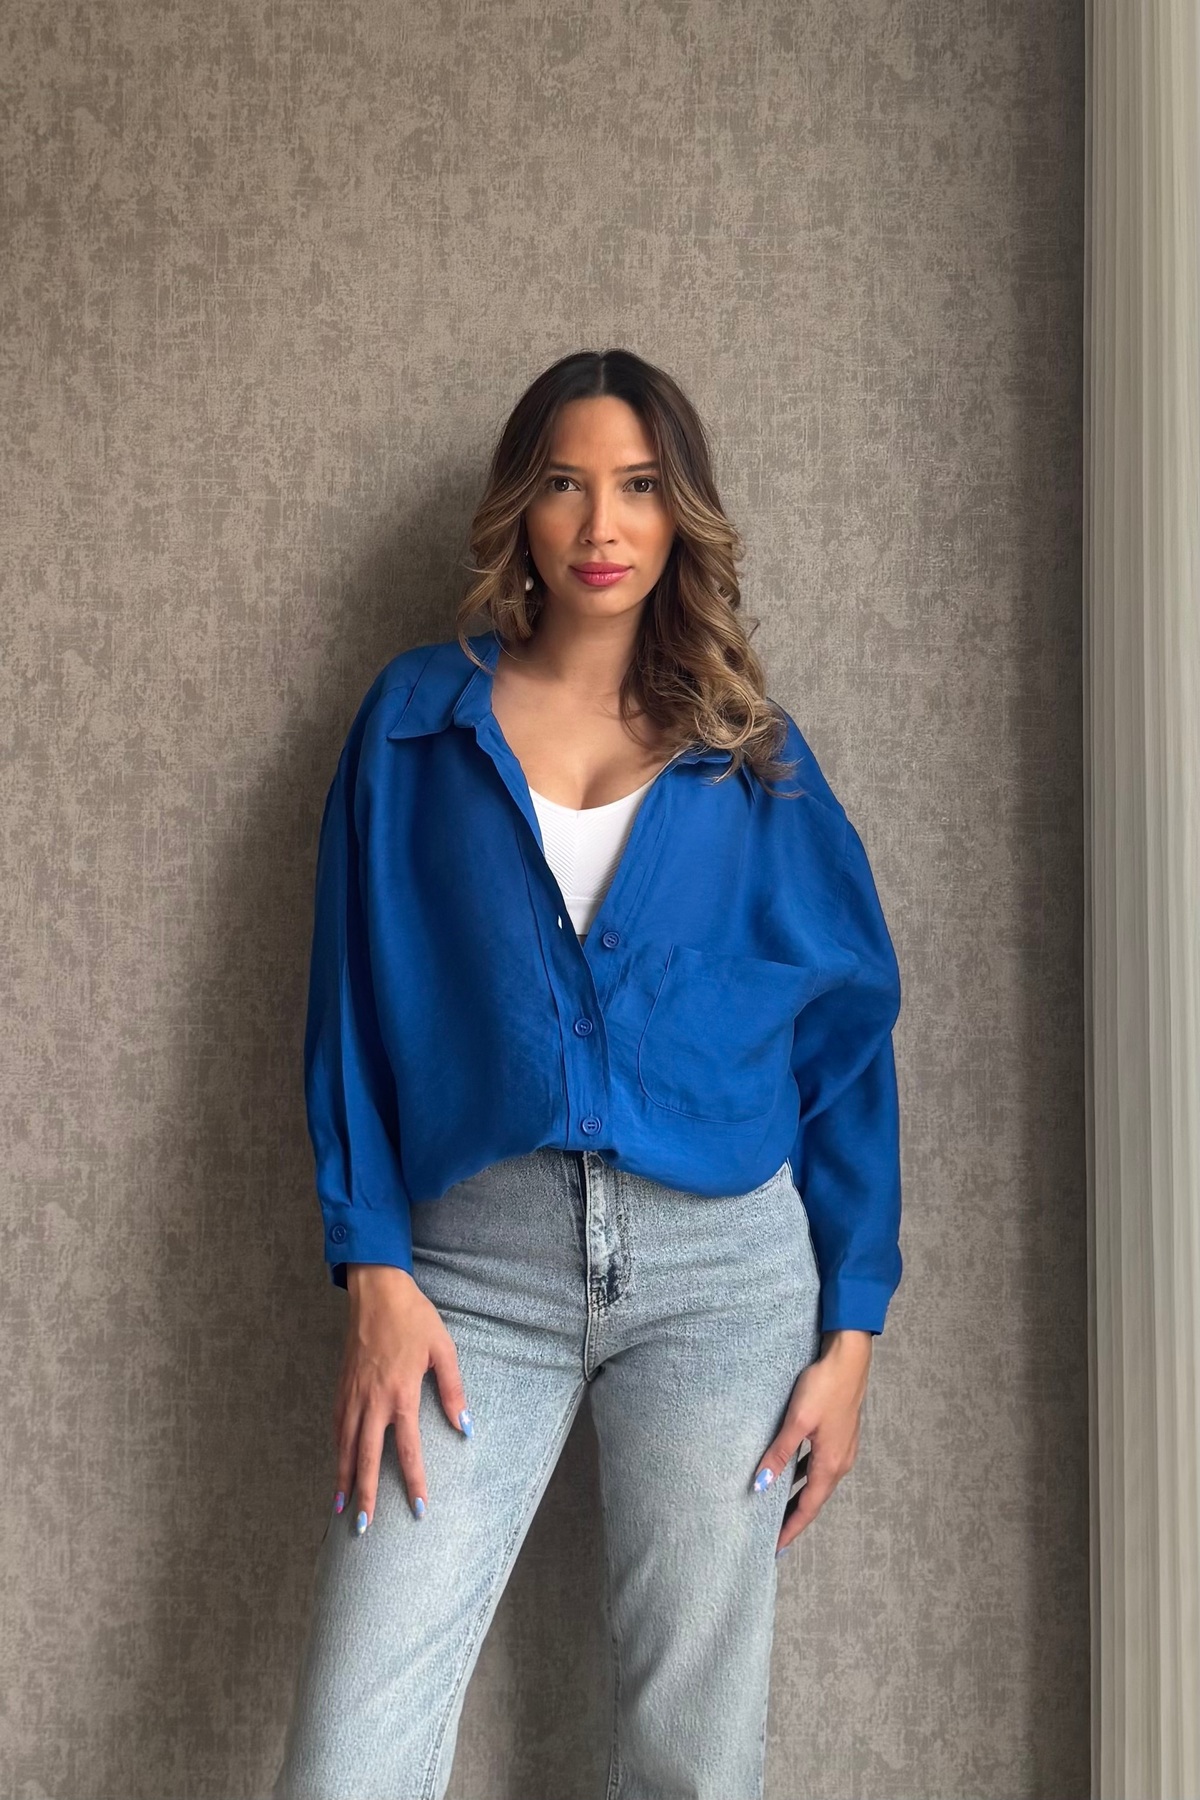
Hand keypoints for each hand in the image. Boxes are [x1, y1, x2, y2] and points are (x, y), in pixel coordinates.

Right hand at [333, 1264, 473, 1532]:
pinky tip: (338, 1464)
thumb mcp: (443, 1349)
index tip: (417, 1509)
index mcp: (401, 1393)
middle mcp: (372, 1400)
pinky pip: (336, 1425)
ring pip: (344, 1445)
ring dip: (343, 1478)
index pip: (408, 1448)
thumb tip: (464, 1426)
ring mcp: (352, 1393)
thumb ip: (453, 1390)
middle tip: (363, 1527)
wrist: (377, 1291)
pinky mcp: (342, 1385)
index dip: (413, 1481)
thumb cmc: (414, 1317)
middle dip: (365, 1493)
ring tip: (341, 1508)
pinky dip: (336, 1450)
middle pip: (366, 1457)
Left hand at [754, 1329, 872, 1555]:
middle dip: (795, 1517)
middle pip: (815, 1499)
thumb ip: (779, 1454)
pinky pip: (821, 1465)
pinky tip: (793, 1472)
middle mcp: (841, 1462)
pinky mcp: (841, 1435)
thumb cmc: (824, 1387)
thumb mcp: (797, 1422)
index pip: (808, 1508)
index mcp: (831, 1464)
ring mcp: (844, 1448)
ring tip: (779, 1508)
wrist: (849, 1358)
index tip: (776, 1548)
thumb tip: (761, 1485)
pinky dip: (806, 1476)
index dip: (791, 1528)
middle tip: (774, 1535)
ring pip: (819, 1482)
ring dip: (801, 1497)